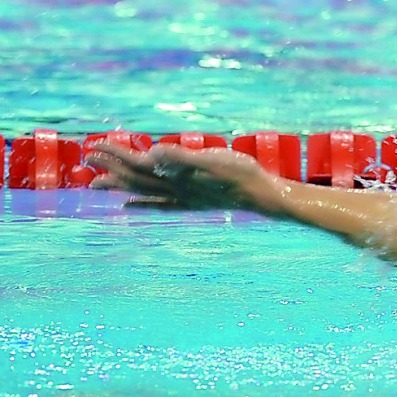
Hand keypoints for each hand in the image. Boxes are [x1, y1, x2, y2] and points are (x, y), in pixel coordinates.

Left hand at [87, 142, 278, 210]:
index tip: (95, 144)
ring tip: (96, 183)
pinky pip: (159, 205)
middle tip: (88, 158)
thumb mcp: (212, 160)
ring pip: (143, 192)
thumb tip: (151, 154)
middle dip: (110, 167)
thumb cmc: (240, 173)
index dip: (116, 153)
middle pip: (135, 178)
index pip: (138, 163)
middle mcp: (175, 189)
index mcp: (178, 176)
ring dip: (118, 186)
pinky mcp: (193, 202)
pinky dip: (142, 204)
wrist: (262, 195)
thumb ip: (181, 158)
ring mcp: (183, 198)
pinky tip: (130, 206)